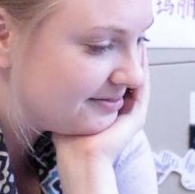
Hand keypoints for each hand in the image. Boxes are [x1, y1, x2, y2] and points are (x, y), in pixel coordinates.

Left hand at [52, 47, 150, 167]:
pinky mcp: (137, 116)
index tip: (108, 39)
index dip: (113, 58)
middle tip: (127, 33)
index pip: (114, 78)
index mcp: (107, 108)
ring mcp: (132, 113)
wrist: (80, 160)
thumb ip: (68, 91)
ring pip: (137, 79)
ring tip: (136, 37)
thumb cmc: (69, 142)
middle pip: (128, 76)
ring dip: (137, 59)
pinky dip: (141, 69)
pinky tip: (139, 53)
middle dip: (127, 55)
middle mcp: (121, 109)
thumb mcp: (67, 107)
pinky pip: (142, 87)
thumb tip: (52, 69)